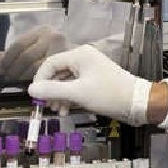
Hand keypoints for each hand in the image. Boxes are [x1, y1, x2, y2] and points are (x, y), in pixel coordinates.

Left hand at [0, 25, 68, 80]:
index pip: (18, 44)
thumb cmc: (52, 53)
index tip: (0, 71)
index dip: (6, 59)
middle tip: (8, 80)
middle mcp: (53, 37)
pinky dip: (39, 82)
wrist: (81, 58)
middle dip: (14, 71)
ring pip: (37, 68)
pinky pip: (48, 75)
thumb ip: (8, 55)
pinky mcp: (68, 65)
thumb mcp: (30, 49)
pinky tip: (34, 86)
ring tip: (19, 84)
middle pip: (26, 57)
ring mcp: (63, 49)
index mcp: (41, 31)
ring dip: (24, 79)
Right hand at [27, 44, 150, 124]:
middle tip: (47, 106)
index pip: (50, 63)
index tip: (35, 97)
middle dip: (50, 90)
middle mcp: (83, 58)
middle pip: (57, 72)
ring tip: (58, 111)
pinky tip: (66, 110)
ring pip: (65, 81)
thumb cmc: (108, 95)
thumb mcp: (78, 93)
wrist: (136, 101)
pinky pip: (75, 86)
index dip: (40, 79)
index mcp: (79, 55)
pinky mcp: (94, 80)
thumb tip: (30, 89)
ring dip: (59, 96)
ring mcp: (89, 69)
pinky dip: (69, 97)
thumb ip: (53, 90)